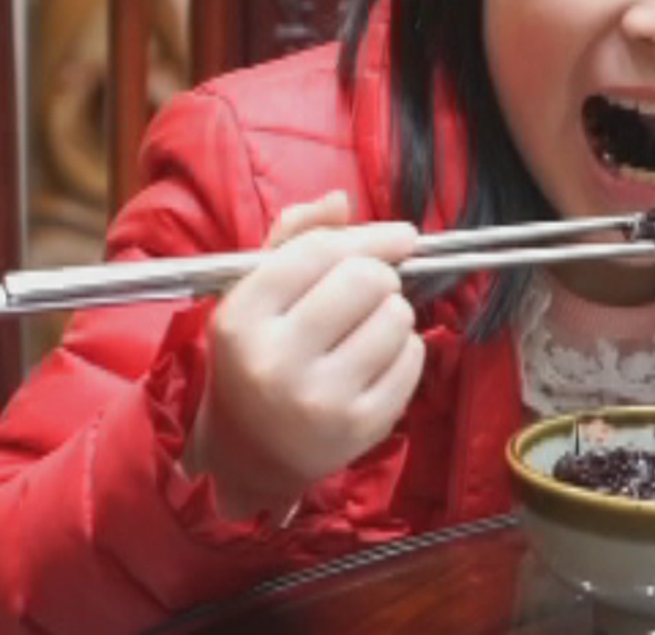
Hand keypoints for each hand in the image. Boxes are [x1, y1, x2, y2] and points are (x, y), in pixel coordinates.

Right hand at [184, 191, 423, 517]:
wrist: (249, 454)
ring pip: (396, 318)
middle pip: (367, 280)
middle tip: (369, 292)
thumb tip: (340, 201)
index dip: (370, 236)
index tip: (400, 237)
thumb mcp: (253, 294)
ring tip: (366, 330)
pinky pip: (412, 359)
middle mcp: (276, 360)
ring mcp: (320, 400)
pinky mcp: (359, 428)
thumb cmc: (256, 357)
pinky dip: (405, 350)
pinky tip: (376, 361)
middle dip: (380, 277)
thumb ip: (293, 238)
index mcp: (241, 318)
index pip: (320, 252)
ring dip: (393, 314)